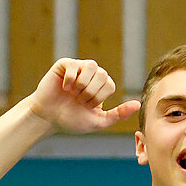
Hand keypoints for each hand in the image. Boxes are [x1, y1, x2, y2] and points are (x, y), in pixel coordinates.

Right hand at [27, 59, 141, 133]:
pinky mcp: (64, 64)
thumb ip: (118, 114)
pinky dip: (69, 80)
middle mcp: (91, 74)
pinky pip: (73, 65)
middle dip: (90, 93)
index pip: (110, 85)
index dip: (98, 98)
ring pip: (91, 66)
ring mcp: (77, 68)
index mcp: (101, 85)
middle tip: (78, 101)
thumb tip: (138, 104)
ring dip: (82, 84)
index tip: (86, 106)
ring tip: (72, 93)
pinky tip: (63, 88)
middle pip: (103, 75)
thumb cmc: (71, 119)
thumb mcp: (97, 121)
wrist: (47, 118)